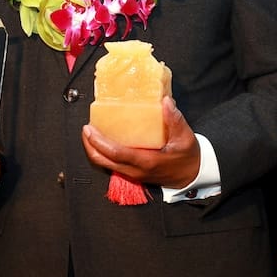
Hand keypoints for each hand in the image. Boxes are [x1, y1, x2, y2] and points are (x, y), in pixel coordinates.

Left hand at [81, 95, 199, 188]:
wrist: (191, 175)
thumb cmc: (187, 156)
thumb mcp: (185, 136)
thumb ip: (174, 119)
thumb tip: (165, 101)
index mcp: (146, 161)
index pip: (116, 154)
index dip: (99, 142)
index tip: (89, 129)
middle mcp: (136, 170)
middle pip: (103, 162)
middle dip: (90, 146)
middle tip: (86, 129)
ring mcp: (133, 173)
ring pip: (105, 165)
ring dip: (94, 150)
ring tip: (90, 133)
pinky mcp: (132, 172)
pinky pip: (111, 164)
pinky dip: (102, 153)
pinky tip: (102, 139)